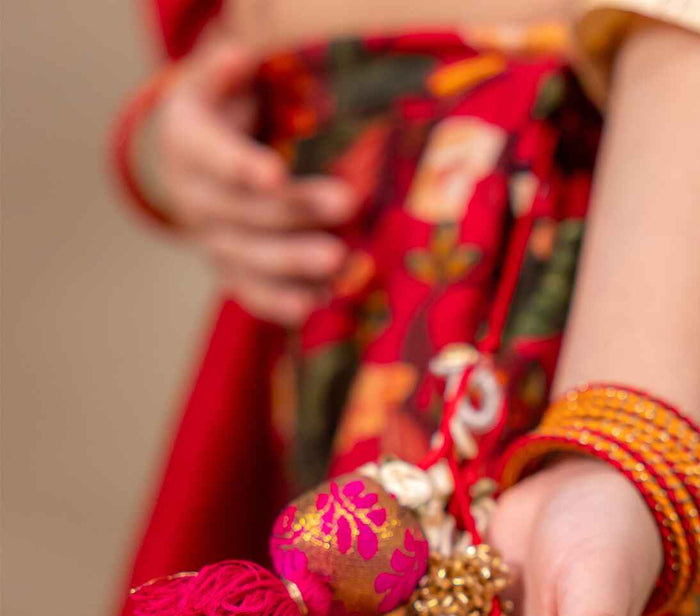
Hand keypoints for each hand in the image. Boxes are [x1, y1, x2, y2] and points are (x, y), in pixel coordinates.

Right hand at [146, 35, 354, 323]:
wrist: (194, 160)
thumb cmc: (224, 109)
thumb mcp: (219, 80)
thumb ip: (226, 71)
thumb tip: (239, 58)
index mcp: (188, 143)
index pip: (213, 156)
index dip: (243, 167)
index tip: (276, 173)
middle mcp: (193, 198)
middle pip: (242, 210)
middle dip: (294, 210)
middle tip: (345, 205)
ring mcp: (210, 240)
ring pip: (248, 257)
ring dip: (293, 264)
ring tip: (338, 263)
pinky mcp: (230, 271)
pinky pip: (251, 293)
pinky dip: (280, 303)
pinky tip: (313, 306)